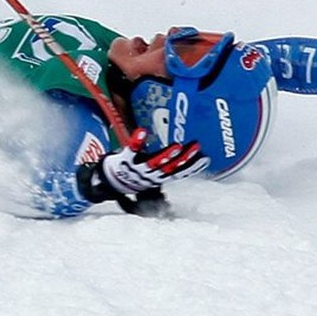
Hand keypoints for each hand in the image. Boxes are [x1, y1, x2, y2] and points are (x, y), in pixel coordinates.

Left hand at [81, 141, 210, 198]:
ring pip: (154, 163)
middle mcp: (150, 175)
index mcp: (159, 178)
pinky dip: (136, 142)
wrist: (111, 183)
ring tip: (176, 145)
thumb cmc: (137, 175)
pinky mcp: (125, 160)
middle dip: (183, 158)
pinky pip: (131, 151)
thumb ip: (173, 167)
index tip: (205, 157)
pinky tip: (142, 132)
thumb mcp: (156, 175)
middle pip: (169, 168)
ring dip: (165, 155)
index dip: (192, 167)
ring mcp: (138, 169)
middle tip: (195, 146)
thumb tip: (195, 159)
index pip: (179, 173)